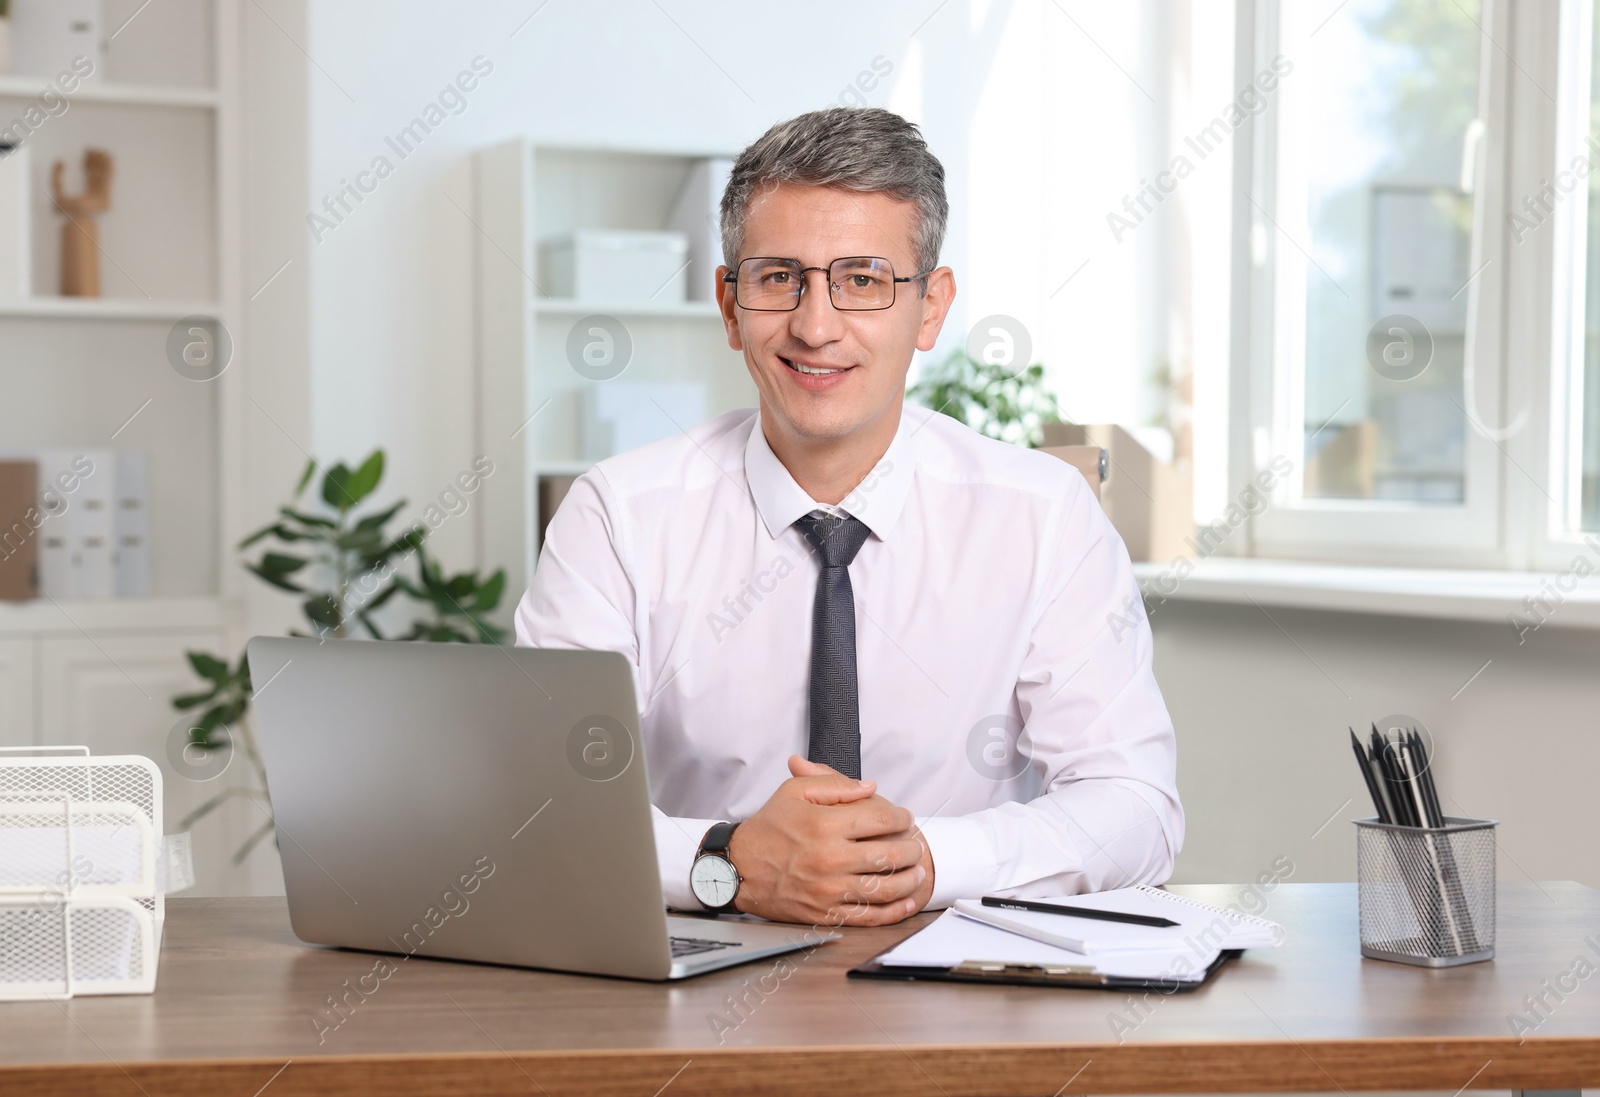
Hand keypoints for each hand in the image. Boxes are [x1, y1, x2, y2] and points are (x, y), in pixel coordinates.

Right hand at [726, 755, 933, 925]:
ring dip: (909, 880)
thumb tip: (870, 787)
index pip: (882, 820)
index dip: (901, 818)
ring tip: (917, 871)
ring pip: (886, 888)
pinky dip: (895, 911)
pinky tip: (906, 902)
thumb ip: (835, 784)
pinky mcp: (826, 913)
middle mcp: (830, 858)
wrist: (737, 868)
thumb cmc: (768, 828)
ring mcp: (829, 889)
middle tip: (915, 845)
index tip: (905, 818)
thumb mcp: (795, 791)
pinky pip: (870, 916)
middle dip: (911, 848)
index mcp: (825, 825)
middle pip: (890, 854)